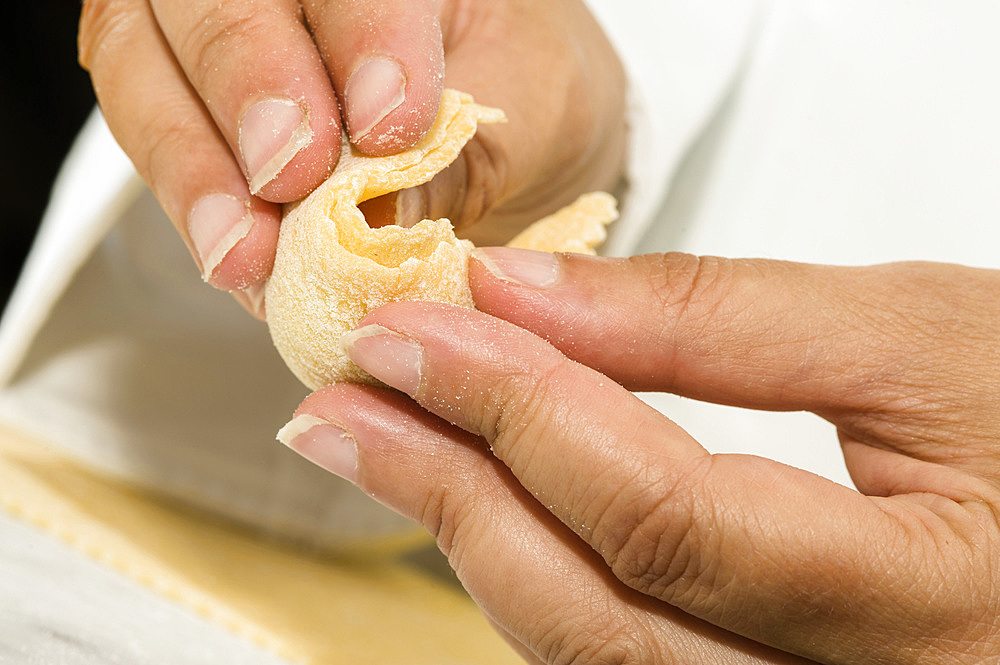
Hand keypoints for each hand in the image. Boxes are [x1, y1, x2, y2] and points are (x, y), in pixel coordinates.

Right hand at [78, 1, 624, 315]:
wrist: (517, 135)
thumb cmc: (533, 98)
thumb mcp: (533, 117)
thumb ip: (460, 160)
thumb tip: (374, 217)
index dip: (358, 34)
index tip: (388, 125)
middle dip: (248, 83)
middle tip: (289, 176)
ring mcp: (227, 31)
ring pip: (143, 56)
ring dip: (191, 162)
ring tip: (245, 248)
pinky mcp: (196, 101)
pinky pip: (153, 129)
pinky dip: (192, 203)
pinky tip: (238, 260)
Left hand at [281, 248, 999, 662]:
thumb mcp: (910, 338)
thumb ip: (710, 318)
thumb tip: (522, 298)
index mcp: (930, 609)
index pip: (664, 518)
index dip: (519, 414)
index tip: (418, 333)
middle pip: (601, 620)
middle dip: (451, 496)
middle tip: (346, 406)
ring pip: (596, 660)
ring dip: (473, 542)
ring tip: (386, 448)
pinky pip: (625, 663)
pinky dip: (539, 578)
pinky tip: (485, 506)